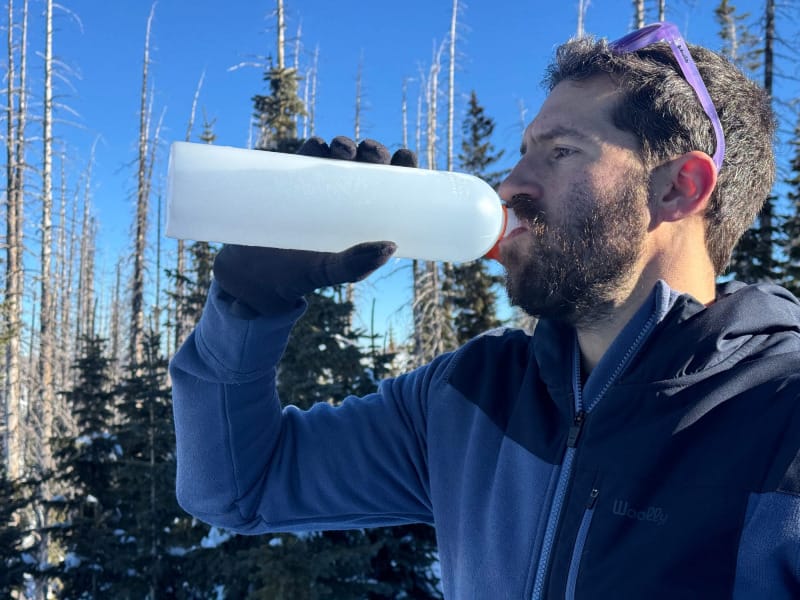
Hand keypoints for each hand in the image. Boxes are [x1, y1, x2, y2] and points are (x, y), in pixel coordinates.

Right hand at [212, 137, 417, 317]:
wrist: (252, 270)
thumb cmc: (297, 274)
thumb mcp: (327, 272)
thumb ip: (353, 265)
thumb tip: (389, 247)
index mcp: (366, 217)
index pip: (393, 188)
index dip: (403, 168)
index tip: (404, 156)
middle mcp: (348, 197)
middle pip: (369, 165)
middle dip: (374, 152)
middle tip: (369, 151)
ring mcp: (321, 185)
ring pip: (341, 155)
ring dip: (346, 145)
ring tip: (342, 149)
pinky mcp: (294, 178)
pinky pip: (308, 155)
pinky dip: (315, 146)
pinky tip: (319, 146)